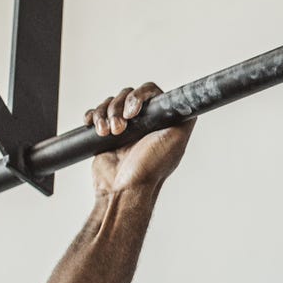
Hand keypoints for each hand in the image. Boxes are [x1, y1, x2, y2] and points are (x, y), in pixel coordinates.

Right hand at [86, 81, 193, 196]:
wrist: (123, 189)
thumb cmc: (150, 168)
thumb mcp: (176, 140)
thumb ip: (185, 118)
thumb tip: (189, 101)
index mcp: (158, 121)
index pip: (148, 92)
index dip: (138, 96)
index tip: (132, 113)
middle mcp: (142, 122)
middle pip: (126, 94)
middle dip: (118, 109)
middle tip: (119, 129)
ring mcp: (122, 127)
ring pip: (109, 103)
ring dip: (104, 115)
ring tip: (106, 133)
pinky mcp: (105, 134)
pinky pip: (95, 114)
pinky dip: (92, 117)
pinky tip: (93, 127)